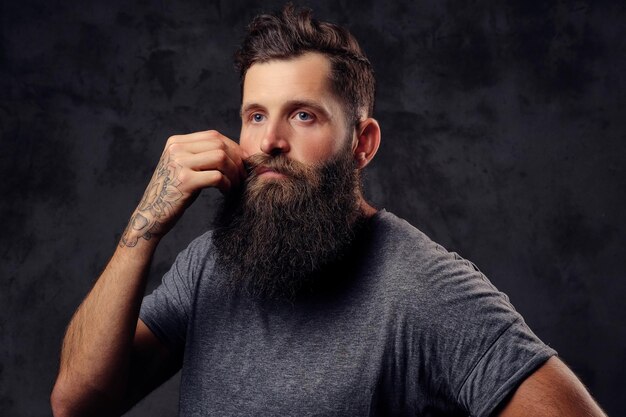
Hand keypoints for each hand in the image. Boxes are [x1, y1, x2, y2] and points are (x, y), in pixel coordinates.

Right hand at [120, 130, 245, 246]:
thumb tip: (236, 151)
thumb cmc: (174, 193)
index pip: (214, 136)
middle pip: (220, 144)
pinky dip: (228, 184)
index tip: (241, 163)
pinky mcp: (185, 181)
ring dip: (234, 172)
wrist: (151, 216)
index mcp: (176, 142)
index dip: (233, 148)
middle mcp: (176, 149)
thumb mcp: (184, 167)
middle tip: (242, 176)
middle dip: (236, 160)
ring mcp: (179, 163)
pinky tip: (226, 192)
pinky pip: (217, 177)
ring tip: (235, 184)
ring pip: (221, 158)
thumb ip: (201, 155)